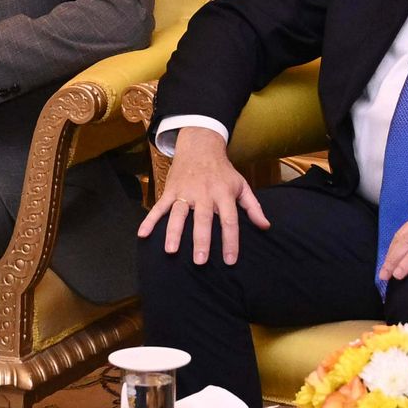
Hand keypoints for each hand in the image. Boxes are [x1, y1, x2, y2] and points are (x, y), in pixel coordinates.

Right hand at [137, 124, 267, 264]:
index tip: (230, 261)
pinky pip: (159, 206)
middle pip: (203, 219)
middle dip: (201, 240)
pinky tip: (142, 234)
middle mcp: (204, 193)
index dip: (230, 241)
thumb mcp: (242, 185)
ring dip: (174, 232)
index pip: (229, 220)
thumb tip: (265, 226)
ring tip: (171, 251)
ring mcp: (185, 192)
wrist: (200, 145)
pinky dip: (150, 220)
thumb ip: (253, 207)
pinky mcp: (170, 190)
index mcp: (223, 193)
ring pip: (178, 214)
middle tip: (200, 261)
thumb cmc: (223, 171)